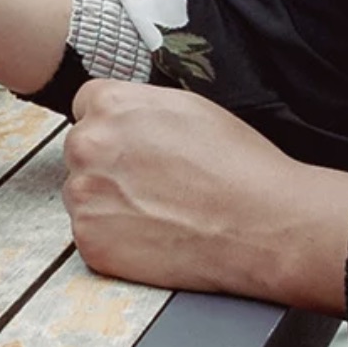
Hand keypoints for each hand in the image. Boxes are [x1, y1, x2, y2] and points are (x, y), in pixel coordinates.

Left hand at [61, 80, 347, 311]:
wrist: (265, 224)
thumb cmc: (238, 166)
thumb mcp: (188, 106)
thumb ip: (139, 106)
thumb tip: (120, 117)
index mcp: (109, 105)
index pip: (86, 108)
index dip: (115, 130)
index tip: (133, 148)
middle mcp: (87, 146)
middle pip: (82, 153)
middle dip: (109, 166)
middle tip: (153, 184)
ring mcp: (85, 196)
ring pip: (84, 195)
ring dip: (109, 203)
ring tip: (159, 211)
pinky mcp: (91, 241)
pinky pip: (92, 235)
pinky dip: (116, 240)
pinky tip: (154, 235)